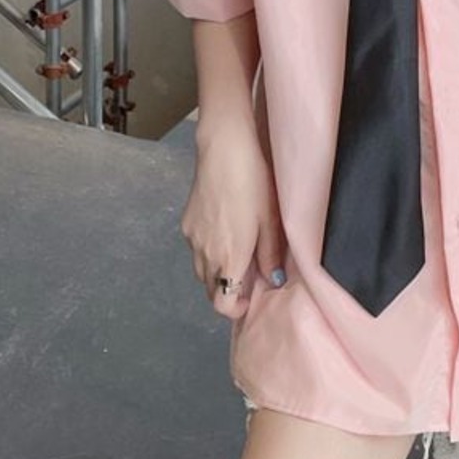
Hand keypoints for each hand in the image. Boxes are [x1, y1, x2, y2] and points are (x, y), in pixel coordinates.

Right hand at [181, 112, 286, 319]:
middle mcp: (204, 254)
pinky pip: (196, 249)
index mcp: (228, 258)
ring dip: (218, 271)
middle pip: (211, 289)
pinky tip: (224, 230)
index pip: (221, 304)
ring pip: (201, 270)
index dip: (235, 308)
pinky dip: (208, 251)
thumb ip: (270, 255)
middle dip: (228, 289)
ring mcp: (191, 238)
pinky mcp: (186, 222)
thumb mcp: (270, 220)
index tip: (250, 298)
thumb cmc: (253, 183)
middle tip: (249, 274)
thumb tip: (272, 281)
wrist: (223, 150)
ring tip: (238, 252)